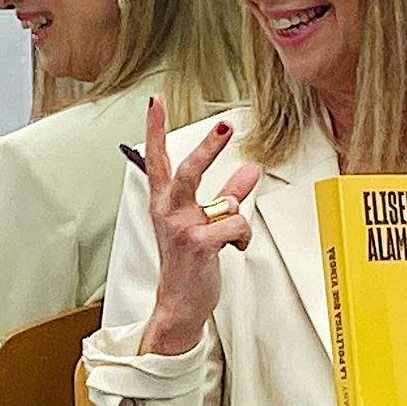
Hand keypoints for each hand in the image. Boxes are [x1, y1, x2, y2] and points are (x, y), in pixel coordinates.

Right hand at [139, 98, 260, 356]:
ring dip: (234, 188)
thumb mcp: (203, 223)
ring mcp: (180, 227)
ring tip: (248, 177)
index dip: (155, 129)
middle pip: (185, 170)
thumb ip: (227, 194)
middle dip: (207, 146)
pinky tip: (235, 248)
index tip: (155, 102)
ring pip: (215, 197)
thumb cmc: (189, 262)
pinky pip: (234, 225)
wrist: (179, 304)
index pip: (156, 159)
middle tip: (225, 124)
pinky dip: (242, 235)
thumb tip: (251, 169)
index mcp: (164, 202)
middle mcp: (168, 211)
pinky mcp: (197, 244)